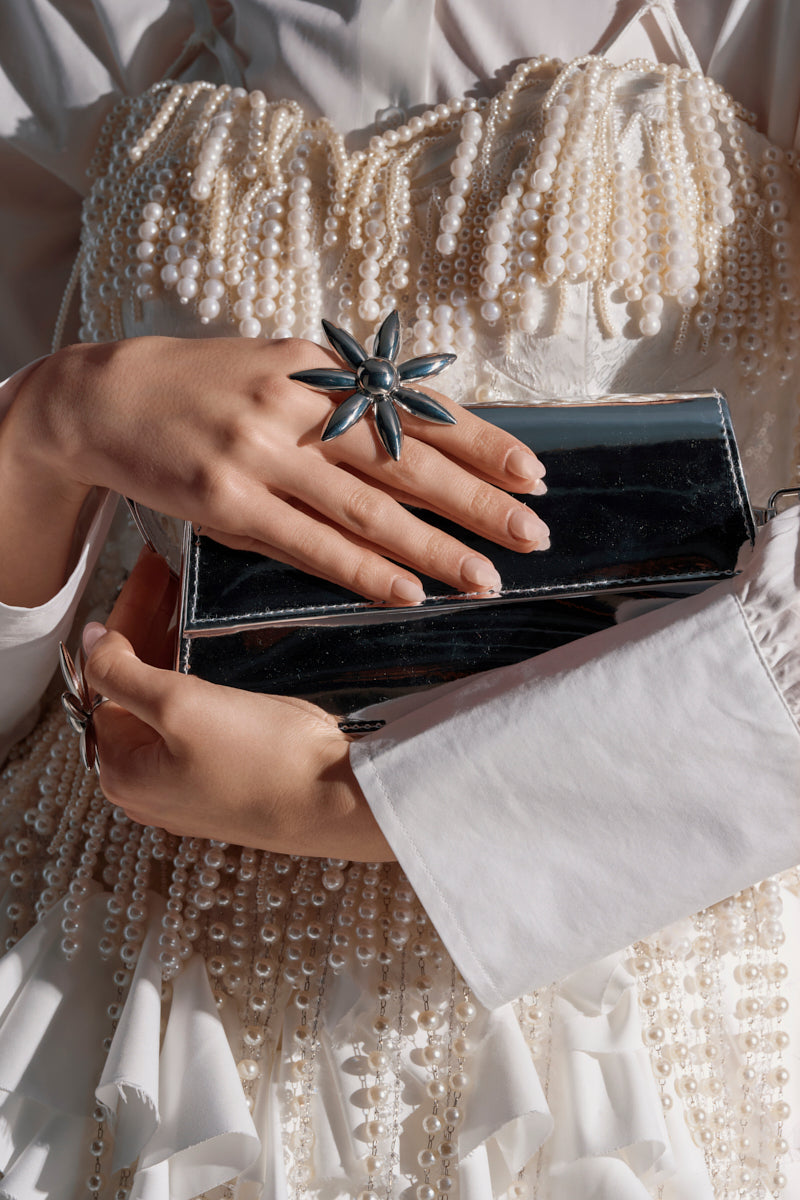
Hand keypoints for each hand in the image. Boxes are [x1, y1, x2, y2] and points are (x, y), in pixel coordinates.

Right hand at [1, 335, 546, 605]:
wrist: (111, 398)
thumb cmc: (209, 386)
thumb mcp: (283, 371)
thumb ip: (346, 402)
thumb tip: (424, 440)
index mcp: (320, 368)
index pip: (417, 409)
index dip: (481, 443)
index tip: (533, 475)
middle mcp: (296, 407)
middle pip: (405, 462)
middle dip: (477, 501)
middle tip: (532, 534)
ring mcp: (260, 456)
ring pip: (365, 510)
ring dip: (433, 548)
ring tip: (484, 578)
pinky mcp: (228, 504)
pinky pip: (310, 544)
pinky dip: (363, 571)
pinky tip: (407, 592)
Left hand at [85, 549, 393, 859]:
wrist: (338, 800)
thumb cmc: (260, 761)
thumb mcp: (179, 706)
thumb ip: (122, 672)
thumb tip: (89, 643)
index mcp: (123, 772)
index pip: (106, 680)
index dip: (125, 622)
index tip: (147, 577)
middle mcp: (150, 784)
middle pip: (136, 691)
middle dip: (150, 631)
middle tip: (169, 579)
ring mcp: (191, 783)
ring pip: (170, 703)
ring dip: (176, 652)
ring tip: (191, 604)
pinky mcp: (230, 776)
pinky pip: (202, 719)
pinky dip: (203, 680)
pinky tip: (216, 651)